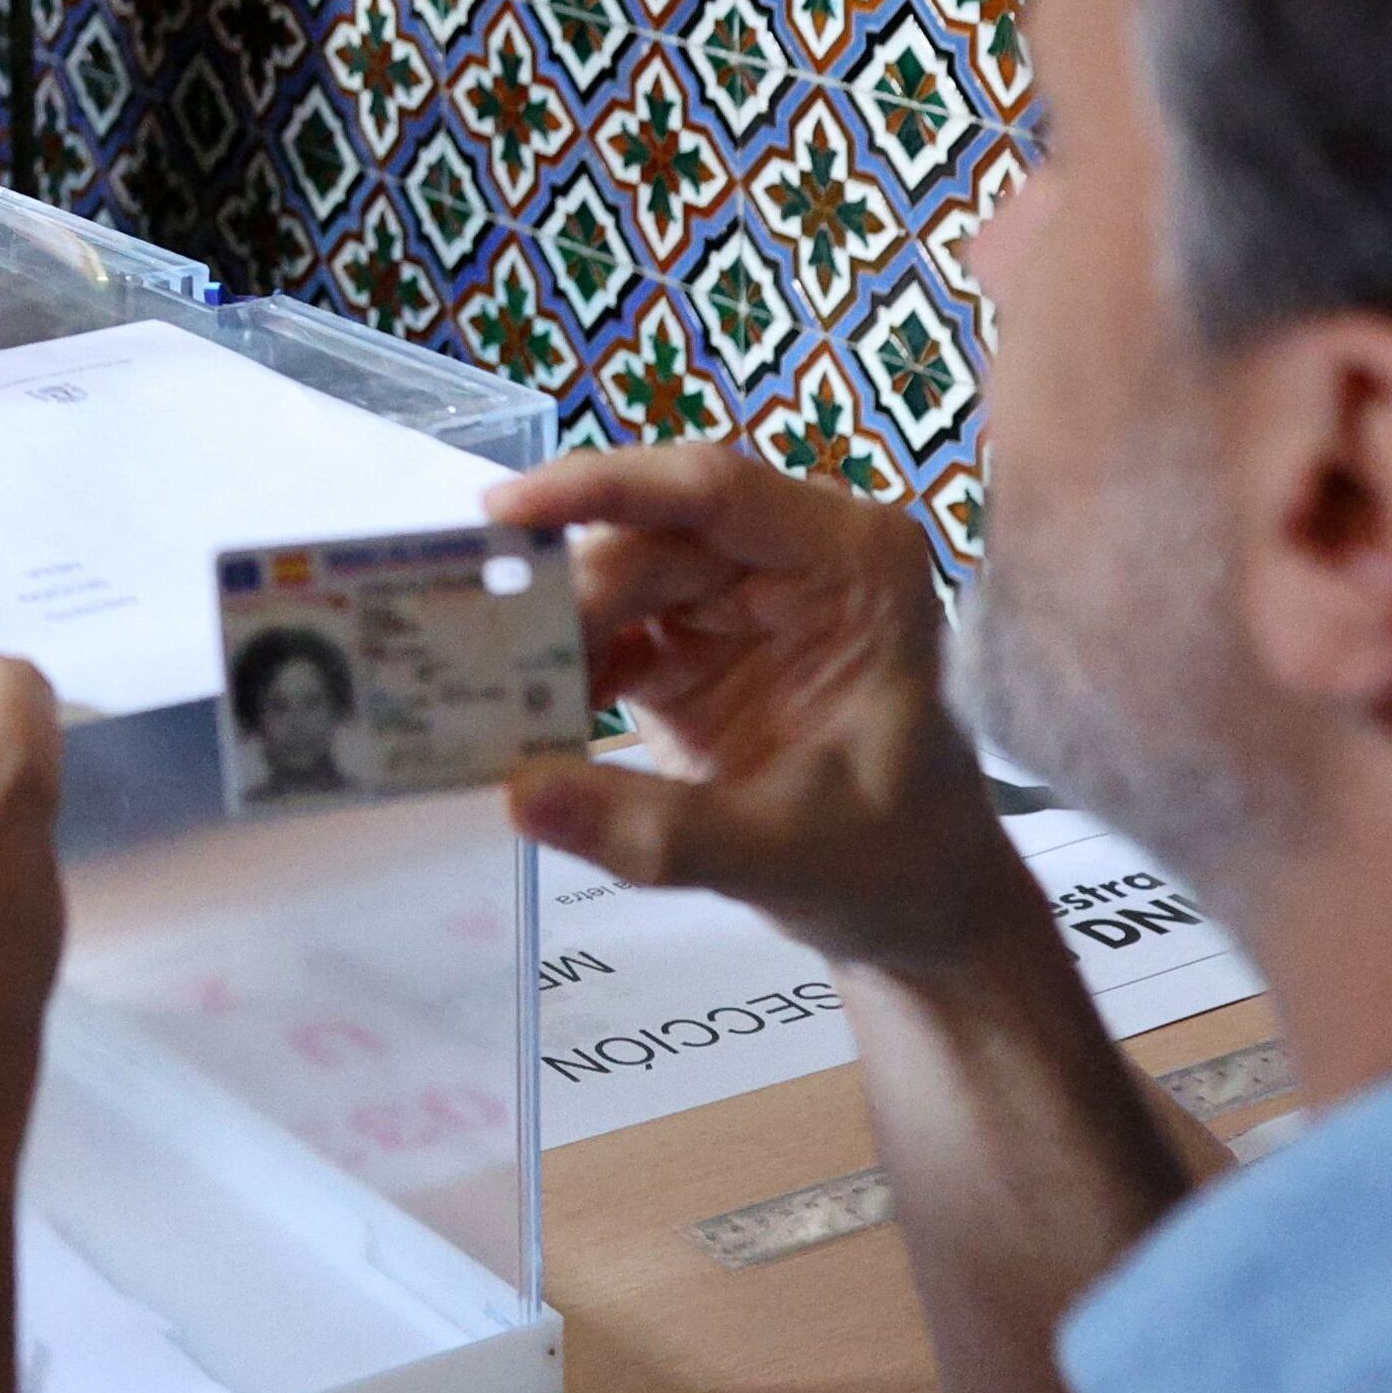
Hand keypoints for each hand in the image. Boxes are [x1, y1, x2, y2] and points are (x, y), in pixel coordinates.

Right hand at [480, 441, 1034, 978]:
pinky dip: (561, 669)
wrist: (917, 905)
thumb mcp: (785, 853)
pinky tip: (524, 716)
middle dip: (563, 593)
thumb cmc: (893, 861)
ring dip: (553, 633)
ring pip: (615, 579)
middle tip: (474, 648)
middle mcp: (793, 554)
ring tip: (486, 688)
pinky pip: (607, 630)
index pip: (712, 491)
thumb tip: (518, 796)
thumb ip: (655, 830)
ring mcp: (739, 594)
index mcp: (853, 562)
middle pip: (647, 538)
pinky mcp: (693, 641)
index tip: (503, 510)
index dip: (603, 487)